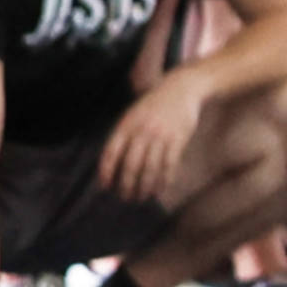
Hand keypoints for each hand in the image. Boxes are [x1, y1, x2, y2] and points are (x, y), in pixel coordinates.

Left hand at [97, 73, 212, 205]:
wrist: (181, 88)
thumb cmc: (154, 104)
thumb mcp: (133, 113)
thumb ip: (124, 134)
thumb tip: (112, 163)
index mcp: (127, 124)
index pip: (111, 152)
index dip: (106, 171)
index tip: (105, 186)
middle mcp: (142, 130)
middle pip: (130, 164)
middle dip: (126, 185)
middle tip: (125, 197)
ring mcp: (160, 135)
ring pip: (150, 168)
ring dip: (144, 187)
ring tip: (141, 197)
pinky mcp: (177, 140)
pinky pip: (169, 166)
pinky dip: (164, 181)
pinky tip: (159, 190)